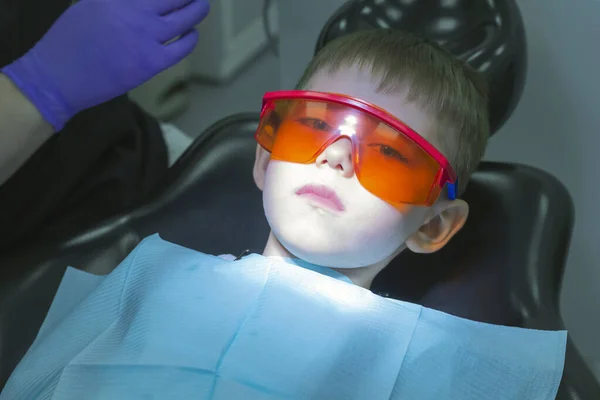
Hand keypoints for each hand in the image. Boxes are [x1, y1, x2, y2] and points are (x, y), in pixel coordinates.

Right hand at [1, 0, 209, 130]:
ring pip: (184, 18)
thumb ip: (118, 1)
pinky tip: (192, 34)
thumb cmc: (68, 43)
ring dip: (197, 9)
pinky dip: (191, 39)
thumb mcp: (90, 6)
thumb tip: (143, 3)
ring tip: (202, 5)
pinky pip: (182, 48)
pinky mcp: (152, 62)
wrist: (57, 78)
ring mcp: (145, 37)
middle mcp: (134, 12)